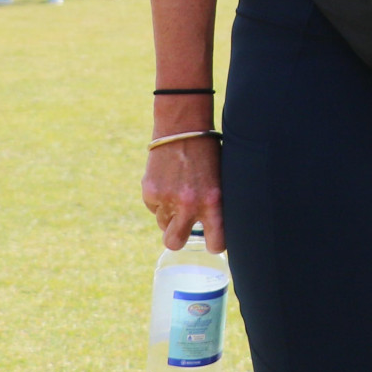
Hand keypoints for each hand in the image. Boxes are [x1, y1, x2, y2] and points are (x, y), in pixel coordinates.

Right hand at [142, 134, 223, 251]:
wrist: (183, 127)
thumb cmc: (209, 154)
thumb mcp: (221, 181)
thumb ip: (216, 206)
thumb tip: (215, 231)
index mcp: (215, 202)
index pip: (216, 243)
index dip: (214, 244)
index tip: (213, 240)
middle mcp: (190, 204)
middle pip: (175, 243)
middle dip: (178, 238)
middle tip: (183, 227)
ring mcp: (167, 199)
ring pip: (163, 223)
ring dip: (168, 213)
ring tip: (178, 189)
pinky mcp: (150, 191)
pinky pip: (153, 207)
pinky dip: (159, 198)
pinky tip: (168, 179)